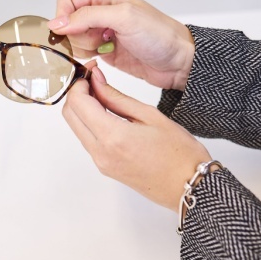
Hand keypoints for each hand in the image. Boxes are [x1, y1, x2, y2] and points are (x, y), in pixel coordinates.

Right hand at [49, 0, 194, 90]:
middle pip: (69, 23)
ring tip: (105, 48)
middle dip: (77, 35)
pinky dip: (88, 58)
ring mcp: (104, 35)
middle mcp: (103, 14)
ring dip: (84, 47)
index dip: (62, 16)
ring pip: (75, 40)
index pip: (69, 1)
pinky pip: (84, 54)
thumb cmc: (160, 35)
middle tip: (97, 40)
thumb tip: (58, 23)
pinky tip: (104, 58)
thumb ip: (88, 16)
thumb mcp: (123, 17)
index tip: (63, 32)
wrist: (179, 62)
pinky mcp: (106, 53)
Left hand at [62, 61, 211, 210]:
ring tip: (103, 94)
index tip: (91, 72)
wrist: (190, 187)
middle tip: (93, 80)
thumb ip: (117, 97)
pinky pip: (87, 140)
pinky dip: (90, 123)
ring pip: (76, 128)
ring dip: (82, 108)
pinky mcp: (104, 168)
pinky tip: (107, 112)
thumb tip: (96, 80)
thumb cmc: (179, 153)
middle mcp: (100, 152)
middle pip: (69, 115)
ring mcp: (100, 163)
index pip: (77, 102)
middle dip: (76, 94)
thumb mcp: (150, 115)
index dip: (80, 83)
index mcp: (112, 137)